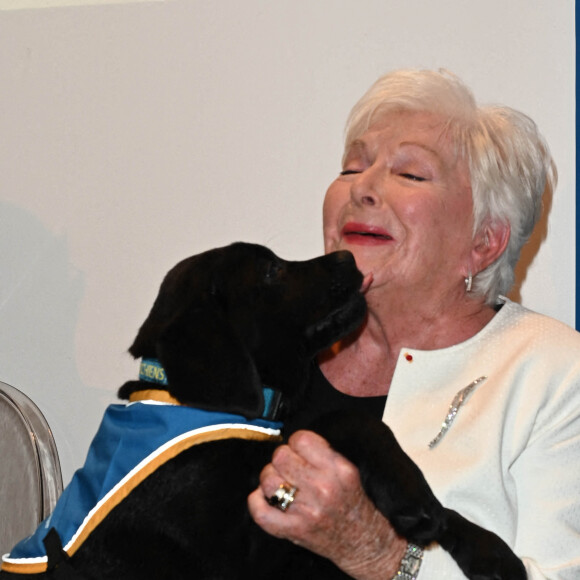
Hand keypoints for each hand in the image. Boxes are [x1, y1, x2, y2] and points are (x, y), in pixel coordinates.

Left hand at [247, 430, 407, 579]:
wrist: (365, 542)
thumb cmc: (355, 504)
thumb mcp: (350, 471)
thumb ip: (325, 454)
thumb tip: (296, 441)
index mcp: (338, 469)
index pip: (301, 439)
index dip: (296, 441)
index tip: (299, 449)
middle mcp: (322, 488)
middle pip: (281, 456)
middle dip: (283, 458)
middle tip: (290, 466)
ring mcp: (306, 510)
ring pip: (268, 480)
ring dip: (271, 478)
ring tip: (282, 482)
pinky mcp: (294, 530)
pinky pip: (262, 513)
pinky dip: (257, 502)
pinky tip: (264, 497)